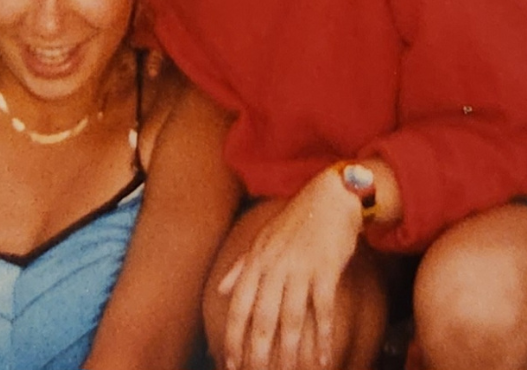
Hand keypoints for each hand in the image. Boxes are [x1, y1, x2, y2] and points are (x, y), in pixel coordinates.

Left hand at [218, 169, 361, 369]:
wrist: (331, 198)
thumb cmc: (297, 222)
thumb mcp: (264, 239)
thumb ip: (242, 265)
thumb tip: (220, 288)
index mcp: (257, 259)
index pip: (238, 304)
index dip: (233, 335)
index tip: (230, 361)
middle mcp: (273, 265)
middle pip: (261, 317)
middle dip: (257, 351)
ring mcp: (299, 267)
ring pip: (290, 318)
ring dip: (289, 351)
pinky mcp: (325, 270)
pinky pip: (323, 310)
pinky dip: (323, 337)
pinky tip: (323, 360)